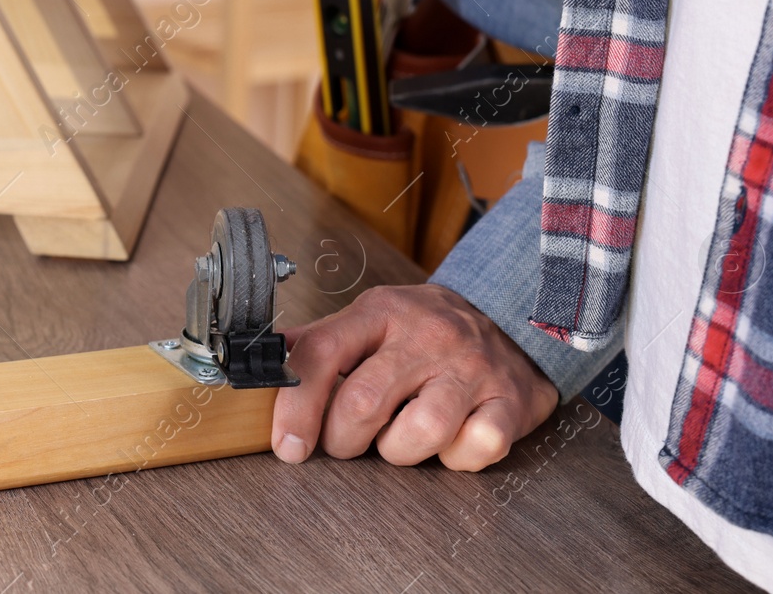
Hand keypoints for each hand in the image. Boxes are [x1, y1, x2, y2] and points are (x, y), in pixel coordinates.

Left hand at [274, 284, 558, 470]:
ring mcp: (473, 367)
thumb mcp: (372, 320)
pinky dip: (456, 460)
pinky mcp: (511, 401)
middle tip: (347, 442)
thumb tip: (259, 360)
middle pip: (364, 403)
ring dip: (399, 452)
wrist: (514, 319)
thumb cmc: (427, 332)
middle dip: (344, 440)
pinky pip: (474, 448)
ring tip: (400, 438)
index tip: (288, 446)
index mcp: (382, 311)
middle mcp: (428, 334)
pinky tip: (451, 442)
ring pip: (420, 432)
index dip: (295, 406)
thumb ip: (320, 343)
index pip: (321, 353)